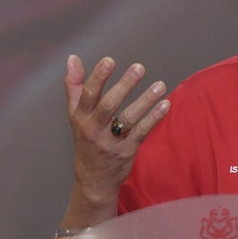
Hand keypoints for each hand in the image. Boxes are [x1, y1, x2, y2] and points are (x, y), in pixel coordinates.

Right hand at [61, 55, 170, 226]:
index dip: (98, 77)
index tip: (110, 60)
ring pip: (128, 118)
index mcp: (80, 117)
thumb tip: (72, 58)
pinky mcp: (126, 152)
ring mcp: (110, 142)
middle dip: (124, 85)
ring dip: (145, 100)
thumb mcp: (75, 115)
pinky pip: (142, 132)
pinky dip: (154, 118)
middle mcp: (93, 129)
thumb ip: (74, 86)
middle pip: (108, 105)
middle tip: (139, 67)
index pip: (88, 94)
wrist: (93, 180)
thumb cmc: (86, 139)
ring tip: (160, 84)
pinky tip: (165, 104)